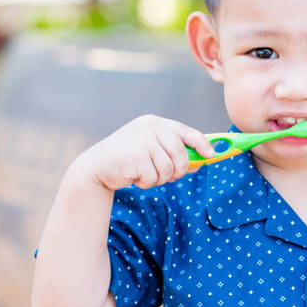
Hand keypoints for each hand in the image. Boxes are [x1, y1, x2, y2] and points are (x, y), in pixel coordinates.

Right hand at [77, 114, 216, 190]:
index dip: (201, 143)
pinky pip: (154, 178)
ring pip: (169, 169)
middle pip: (181, 153)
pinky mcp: (134, 157)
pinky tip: (134, 177)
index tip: (211, 154)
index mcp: (153, 123)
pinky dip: (146, 183)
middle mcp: (148, 128)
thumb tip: (201, 160)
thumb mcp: (150, 150)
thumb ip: (173, 152)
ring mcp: (141, 141)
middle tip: (169, 177)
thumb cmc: (126, 159)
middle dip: (179, 169)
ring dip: (159, 179)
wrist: (95, 167)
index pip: (184, 131)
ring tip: (144, 174)